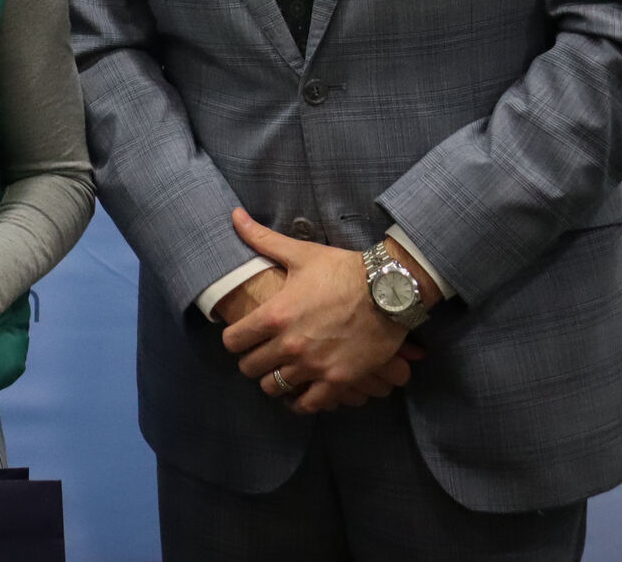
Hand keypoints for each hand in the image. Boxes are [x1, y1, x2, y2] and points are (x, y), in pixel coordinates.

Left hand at [221, 209, 409, 414]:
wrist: (390, 289)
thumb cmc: (342, 269)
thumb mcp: (299, 253)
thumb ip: (261, 239)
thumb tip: (234, 216)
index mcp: (274, 315)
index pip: (232, 342)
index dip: (233, 340)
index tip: (241, 337)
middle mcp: (289, 345)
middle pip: (249, 368)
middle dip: (251, 361)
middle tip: (260, 355)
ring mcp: (314, 366)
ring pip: (274, 388)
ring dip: (273, 382)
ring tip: (279, 373)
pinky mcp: (339, 381)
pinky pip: (310, 405)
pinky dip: (301, 402)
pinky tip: (301, 394)